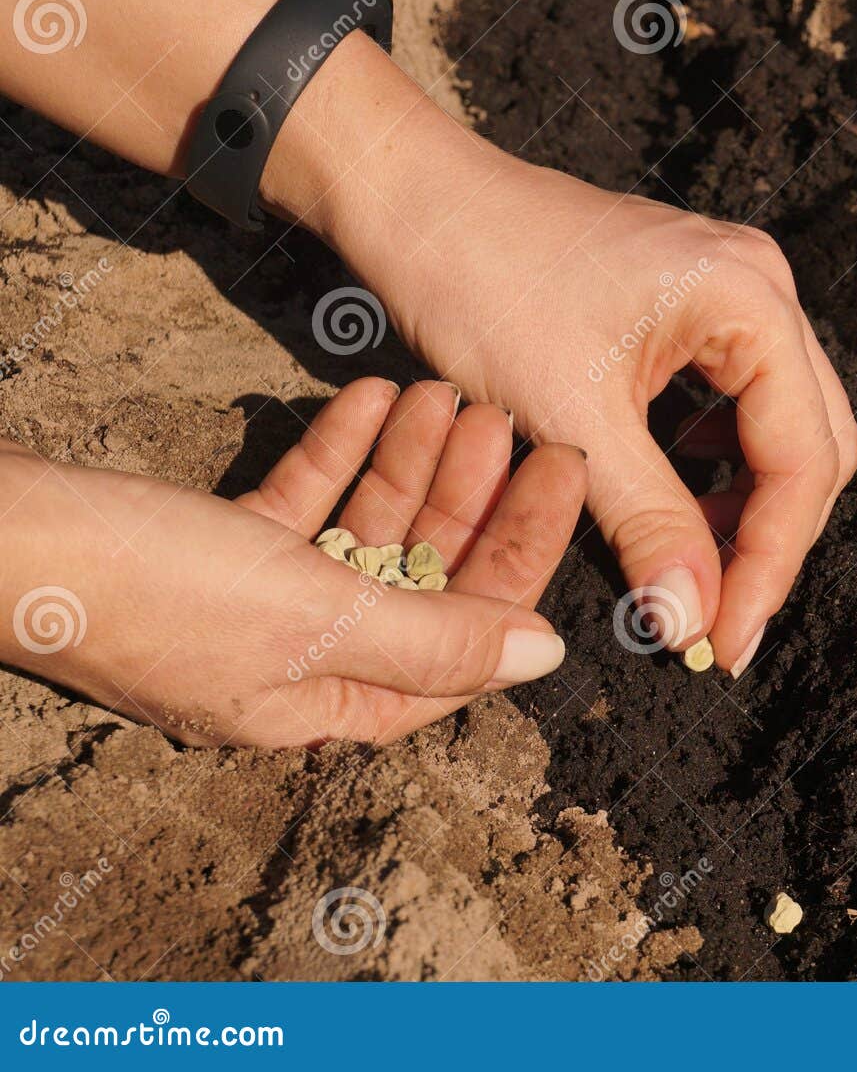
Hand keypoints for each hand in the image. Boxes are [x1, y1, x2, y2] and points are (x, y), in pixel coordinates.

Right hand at [0, 379, 585, 746]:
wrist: (5, 541)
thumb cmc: (154, 590)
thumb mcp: (314, 619)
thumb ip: (436, 640)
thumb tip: (542, 658)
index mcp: (335, 701)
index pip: (468, 638)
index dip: (523, 554)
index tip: (562, 470)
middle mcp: (306, 661)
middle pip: (423, 578)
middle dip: (469, 496)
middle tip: (506, 416)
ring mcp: (262, 605)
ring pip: (368, 531)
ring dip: (411, 463)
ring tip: (446, 393)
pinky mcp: (221, 549)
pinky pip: (307, 502)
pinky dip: (342, 452)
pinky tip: (373, 394)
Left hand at [331, 137, 856, 674]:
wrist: (415, 199)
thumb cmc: (479, 280)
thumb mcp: (569, 419)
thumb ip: (648, 524)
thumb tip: (695, 623)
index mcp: (750, 300)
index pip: (805, 460)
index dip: (771, 564)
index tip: (727, 642)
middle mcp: (761, 285)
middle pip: (814, 444)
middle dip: (768, 539)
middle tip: (715, 619)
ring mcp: (733, 287)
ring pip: (782, 426)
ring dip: (745, 505)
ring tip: (690, 570)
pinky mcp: (696, 301)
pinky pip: (739, 398)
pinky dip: (717, 462)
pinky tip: (674, 497)